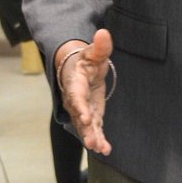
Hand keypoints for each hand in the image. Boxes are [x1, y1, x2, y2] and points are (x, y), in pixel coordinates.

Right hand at [55, 29, 112, 154]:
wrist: (77, 69)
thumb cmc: (85, 60)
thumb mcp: (93, 52)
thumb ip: (100, 46)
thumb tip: (104, 33)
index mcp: (75, 82)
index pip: (77, 96)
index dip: (81, 107)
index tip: (87, 118)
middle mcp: (75, 99)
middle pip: (79, 115)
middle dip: (86, 129)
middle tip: (92, 141)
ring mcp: (83, 109)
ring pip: (85, 126)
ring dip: (92, 137)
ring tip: (99, 148)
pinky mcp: (91, 115)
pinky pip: (93, 129)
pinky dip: (99, 139)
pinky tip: (106, 150)